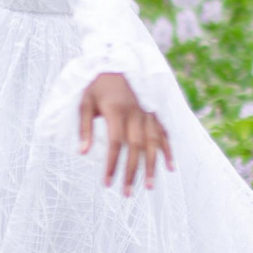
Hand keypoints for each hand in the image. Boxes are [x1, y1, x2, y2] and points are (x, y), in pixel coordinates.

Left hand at [78, 71, 174, 197]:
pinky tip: (170, 167)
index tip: (107, 183)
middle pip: (136, 148)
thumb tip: (81, 153)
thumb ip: (84, 127)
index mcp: (116, 111)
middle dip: (132, 172)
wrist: (118, 58)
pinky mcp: (154, 112)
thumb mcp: (84, 101)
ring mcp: (148, 113)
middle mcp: (135, 114)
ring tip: (149, 186)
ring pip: (153, 143)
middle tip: (127, 193)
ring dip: (152, 166)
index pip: (114, 144)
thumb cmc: (97, 83)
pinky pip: (164, 133)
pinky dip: (168, 150)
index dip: (111, 164)